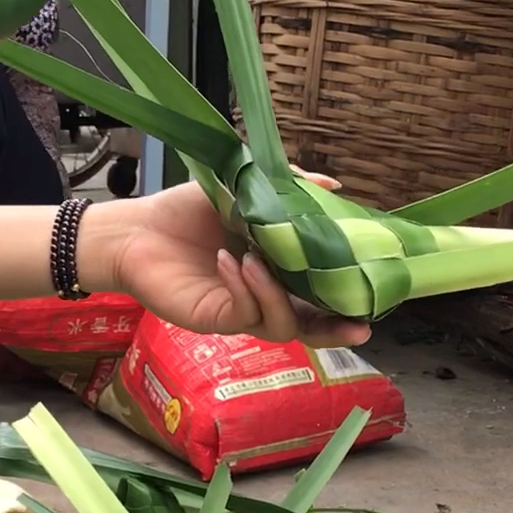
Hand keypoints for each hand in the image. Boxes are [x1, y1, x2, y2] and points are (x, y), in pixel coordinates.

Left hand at [82, 175, 371, 348]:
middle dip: (336, 329)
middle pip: (310, 327)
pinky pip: (242, 312)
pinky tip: (230, 260)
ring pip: (280, 323)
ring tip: (260, 260)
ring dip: (277, 293)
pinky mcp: (214, 318)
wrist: (137, 230)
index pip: (321, 296)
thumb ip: (289, 190)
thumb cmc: (188, 213)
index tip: (376, 301)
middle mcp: (263, 298)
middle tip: (360, 326)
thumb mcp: (244, 191)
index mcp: (277, 273)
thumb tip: (335, 183)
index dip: (348, 302)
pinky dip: (244, 287)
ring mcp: (239, 311)